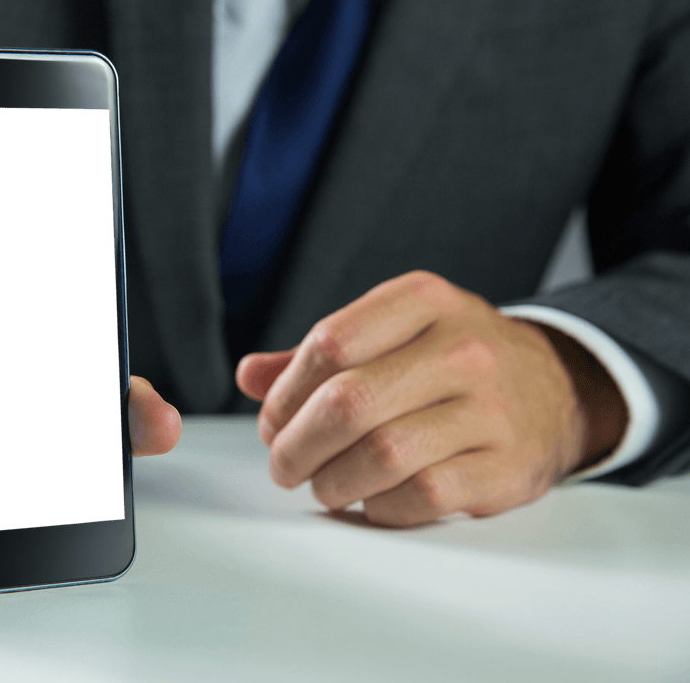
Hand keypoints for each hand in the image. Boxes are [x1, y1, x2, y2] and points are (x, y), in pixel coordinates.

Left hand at [236, 271, 627, 526]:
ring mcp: (489, 408)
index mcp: (423, 301)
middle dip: (296, 445)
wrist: (559, 391)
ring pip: (381, 454)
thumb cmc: (454, 362)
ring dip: (332, 481)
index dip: (285, 392)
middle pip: (348, 402)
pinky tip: (371, 500)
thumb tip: (250, 376)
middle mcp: (461, 347)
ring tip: (323, 484)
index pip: (329, 343)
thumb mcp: (395, 333)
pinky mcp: (506, 467)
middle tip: (283, 464)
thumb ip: (321, 354)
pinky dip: (380, 507)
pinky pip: (421, 497)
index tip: (273, 421)